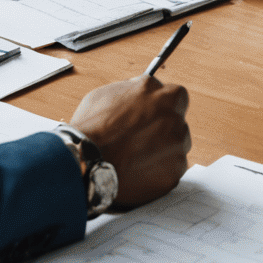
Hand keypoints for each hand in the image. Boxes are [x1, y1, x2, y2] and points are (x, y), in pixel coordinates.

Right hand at [69, 75, 191, 209]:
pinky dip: (158, 171)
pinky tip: (138, 171)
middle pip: (177, 122)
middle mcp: (175, 117)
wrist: (85, 160)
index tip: (150, 114)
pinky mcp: (175, 171)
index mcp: (163, 94)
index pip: (175, 96)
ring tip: (135, 157)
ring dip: (162, 150)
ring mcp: (178, 145)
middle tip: (141, 138)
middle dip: (163, 129)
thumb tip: (139, 91)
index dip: (161, 106)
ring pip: (176, 146)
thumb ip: (132, 90)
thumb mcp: (108, 93)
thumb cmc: (92, 126)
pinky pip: (171, 169)